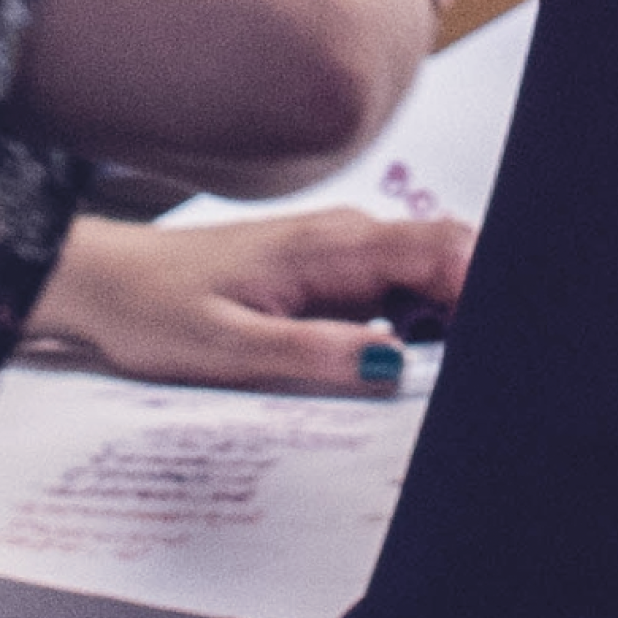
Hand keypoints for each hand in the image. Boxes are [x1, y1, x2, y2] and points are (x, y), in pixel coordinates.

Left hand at [24, 207, 473, 392]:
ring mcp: (335, 254)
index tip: (510, 339)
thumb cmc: (155, 310)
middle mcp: (342, 239)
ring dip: (449, 317)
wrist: (107, 284)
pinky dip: (415, 320)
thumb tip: (390, 365)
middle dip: (479, 304)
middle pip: (444, 259)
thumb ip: (311, 354)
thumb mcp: (227, 349)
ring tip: (457, 377)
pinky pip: (391, 289)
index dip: (486, 286)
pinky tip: (410, 362)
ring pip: (422, 275)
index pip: (438, 248)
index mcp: (328, 248)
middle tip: (492, 373)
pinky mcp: (324, 274)